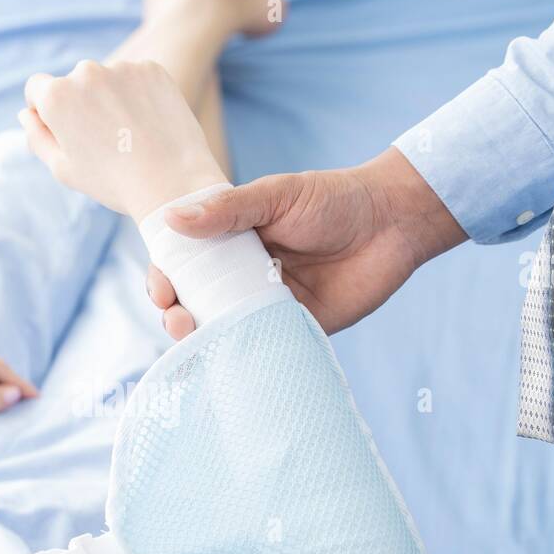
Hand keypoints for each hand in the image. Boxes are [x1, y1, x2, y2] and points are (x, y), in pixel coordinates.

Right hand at [18, 59, 226, 220]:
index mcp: (56, 96)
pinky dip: (140, 96)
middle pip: (75, 83)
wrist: (172, 183)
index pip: (37, 88)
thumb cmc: (112, 182)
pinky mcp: (152, 69)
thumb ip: (37, 137)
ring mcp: (121, 67)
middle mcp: (85, 72)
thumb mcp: (63, 168)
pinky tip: (149, 125)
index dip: (45, 109)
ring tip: (131, 136)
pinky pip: (137, 79)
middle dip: (82, 103)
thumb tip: (26, 114)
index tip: (64, 129)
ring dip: (113, 99)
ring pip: (108, 80)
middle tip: (106, 141)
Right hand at [146, 147, 467, 338]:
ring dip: (202, 339)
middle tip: (176, 319)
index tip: (160, 288)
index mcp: (231, 242)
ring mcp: (267, 305)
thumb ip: (227, 209)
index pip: (184, 266)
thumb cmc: (334, 199)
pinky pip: (263, 346)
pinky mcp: (296, 329)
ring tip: (193, 337)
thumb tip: (171, 220)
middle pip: (195, 303)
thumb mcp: (276, 195)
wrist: (393, 222)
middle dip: (175, 316)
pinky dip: (243, 355)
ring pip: (223, 329)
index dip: (163, 280)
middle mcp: (244, 276)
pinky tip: (229, 359)